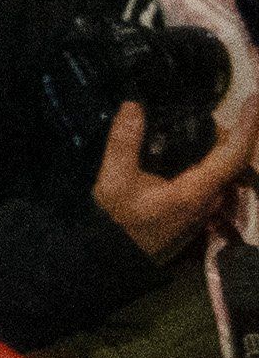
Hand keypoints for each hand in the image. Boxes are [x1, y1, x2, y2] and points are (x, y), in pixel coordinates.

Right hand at [96, 82, 258, 260]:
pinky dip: (213, 154)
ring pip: (227, 167)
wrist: (115, 257)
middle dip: (235, 129)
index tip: (255, 100)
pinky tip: (196, 145)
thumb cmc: (117, 222)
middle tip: (225, 105)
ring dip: (223, 142)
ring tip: (206, 120)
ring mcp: (207, 204)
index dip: (248, 126)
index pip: (233, 155)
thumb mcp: (113, 181)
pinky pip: (216, 175)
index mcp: (195, 190)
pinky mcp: (198, 206)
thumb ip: (124, 143)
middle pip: (235, 158)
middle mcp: (210, 198)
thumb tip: (134, 106)